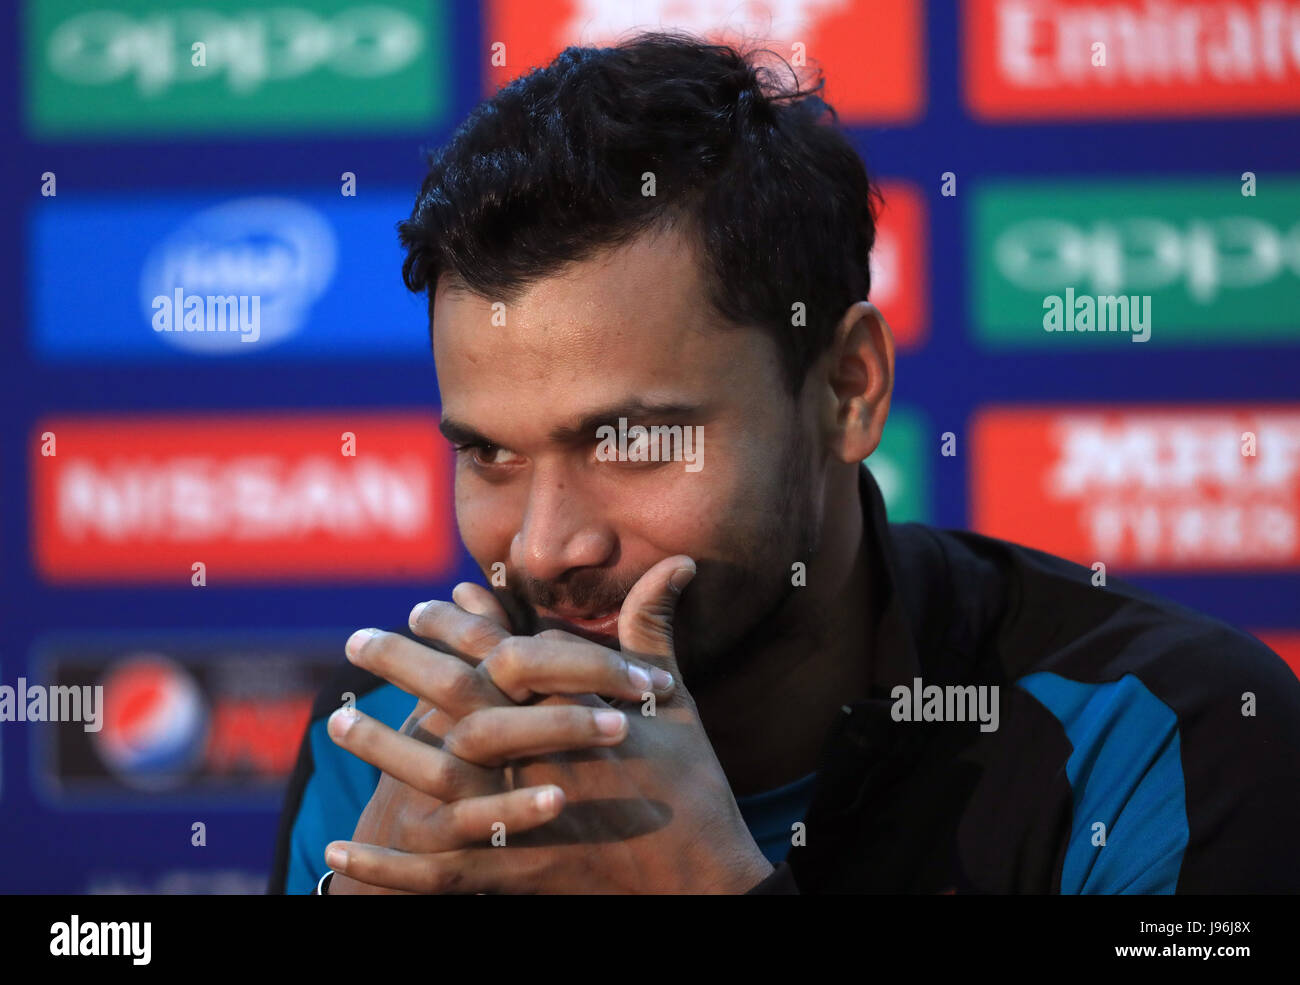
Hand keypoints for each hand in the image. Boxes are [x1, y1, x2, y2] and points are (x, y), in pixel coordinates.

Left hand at [327, 556, 774, 893]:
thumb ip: (655, 630)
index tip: (421, 604)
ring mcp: (524, 818)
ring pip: (435, 780)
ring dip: (381, 750)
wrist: (703, 878)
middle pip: (456, 700)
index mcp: (575, 710)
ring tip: (335, 723)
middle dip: (402, 664)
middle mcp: (541, 756)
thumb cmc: (693, 785)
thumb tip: (677, 563)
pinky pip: (436, 875)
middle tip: (354, 641)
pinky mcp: (516, 873)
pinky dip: (384, 869)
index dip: (457, 625)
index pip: (502, 652)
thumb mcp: (675, 704)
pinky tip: (336, 854)